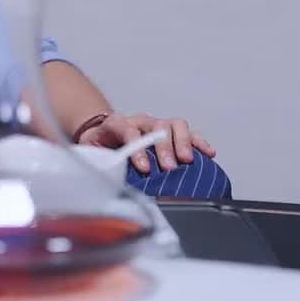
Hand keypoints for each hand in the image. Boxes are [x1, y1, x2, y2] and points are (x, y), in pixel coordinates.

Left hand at [76, 111, 215, 175]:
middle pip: (156, 125)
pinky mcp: (169, 131)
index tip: (145, 169)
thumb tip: (101, 179)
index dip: (138, 149)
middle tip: (169, 166)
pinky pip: (188, 133)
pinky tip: (208, 153)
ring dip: (183, 142)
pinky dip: (198, 142)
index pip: (128, 131)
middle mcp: (139, 121)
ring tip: (188, 160)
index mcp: (116, 124)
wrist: (101, 133)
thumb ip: (97, 162)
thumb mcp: (91, 153)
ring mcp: (156, 124)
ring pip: (174, 125)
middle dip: (164, 147)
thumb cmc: (99, 146)